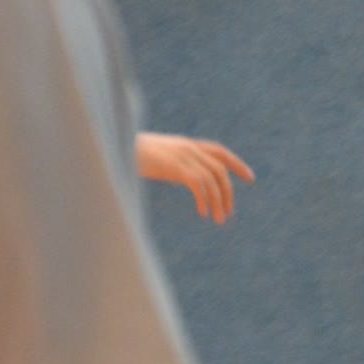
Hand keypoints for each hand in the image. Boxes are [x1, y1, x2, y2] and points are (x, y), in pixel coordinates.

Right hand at [137, 133, 254, 223]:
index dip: (236, 164)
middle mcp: (188, 148)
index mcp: (185, 145)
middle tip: (229, 212)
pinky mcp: (174, 165)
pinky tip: (203, 212)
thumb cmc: (130, 155)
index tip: (250, 178)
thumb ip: (175, 167)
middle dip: (228, 191)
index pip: (219, 151)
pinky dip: (204, 199)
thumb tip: (187, 180)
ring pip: (212, 178)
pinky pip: (198, 184)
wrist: (113, 147)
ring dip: (218, 200)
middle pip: (220, 168)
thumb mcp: (159, 160)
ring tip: (219, 219)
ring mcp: (182, 155)